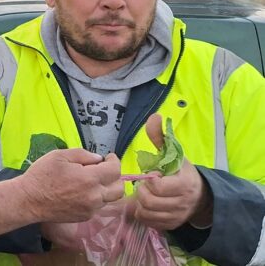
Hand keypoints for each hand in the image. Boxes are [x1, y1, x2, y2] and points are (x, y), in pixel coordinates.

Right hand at [20, 148, 123, 223]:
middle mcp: (95, 196)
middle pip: (119, 188)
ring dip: (104, 188)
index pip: (115, 170)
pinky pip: (98, 206)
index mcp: (90, 178)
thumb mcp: (59, 156)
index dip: (114, 161)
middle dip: (115, 177)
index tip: (108, 157)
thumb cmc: (42, 175)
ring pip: (109, 198)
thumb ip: (82, 154)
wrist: (29, 200)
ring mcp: (91, 209)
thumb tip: (98, 159)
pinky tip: (80, 193)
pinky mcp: (85, 216)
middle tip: (104, 170)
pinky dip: (94, 198)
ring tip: (90, 182)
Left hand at [133, 114, 211, 229]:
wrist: (200, 195)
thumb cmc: (182, 172)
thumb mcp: (174, 153)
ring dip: (141, 203)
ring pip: (147, 213)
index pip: (159, 187)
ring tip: (145, 194)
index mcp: (183, 184)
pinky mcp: (171, 225)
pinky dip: (143, 213)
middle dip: (142, 192)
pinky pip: (149, 222)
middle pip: (150, 202)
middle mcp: (181, 203)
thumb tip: (155, 116)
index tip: (150, 176)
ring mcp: (176, 216)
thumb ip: (161, 137)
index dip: (149, 181)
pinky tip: (147, 204)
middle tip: (144, 185)